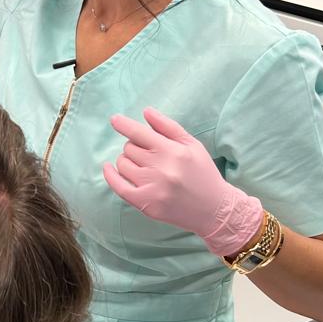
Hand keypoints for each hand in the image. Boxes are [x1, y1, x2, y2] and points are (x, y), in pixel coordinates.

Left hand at [103, 109, 264, 255]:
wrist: (213, 209)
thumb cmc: (203, 173)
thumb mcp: (192, 145)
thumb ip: (167, 127)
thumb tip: (145, 112)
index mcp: (173, 151)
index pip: (140, 133)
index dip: (124, 125)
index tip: (114, 119)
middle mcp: (161, 169)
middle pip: (130, 148)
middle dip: (135, 147)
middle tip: (148, 154)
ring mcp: (152, 188)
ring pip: (122, 164)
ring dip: (127, 161)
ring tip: (142, 166)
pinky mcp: (146, 204)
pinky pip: (118, 187)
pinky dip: (110, 176)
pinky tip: (108, 168)